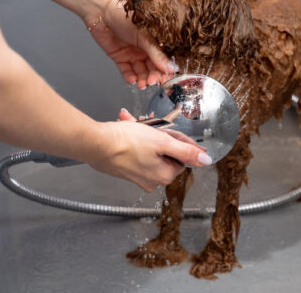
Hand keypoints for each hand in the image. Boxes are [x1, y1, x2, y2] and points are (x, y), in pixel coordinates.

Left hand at [85, 0, 177, 88]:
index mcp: (155, 42)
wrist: (102, 13)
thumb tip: (171, 68)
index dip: (165, 71)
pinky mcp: (120, 57)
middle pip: (153, 68)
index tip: (166, 80)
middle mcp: (145, 49)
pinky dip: (130, 77)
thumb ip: (156, 55)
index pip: (164, 60)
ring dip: (142, 79)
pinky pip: (127, 71)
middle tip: (152, 82)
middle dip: (153, 77)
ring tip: (141, 84)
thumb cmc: (125, 17)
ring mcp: (133, 54)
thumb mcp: (145, 37)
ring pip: (140, 72)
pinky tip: (132, 80)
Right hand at [88, 114, 211, 191]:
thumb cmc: (126, 143)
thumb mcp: (163, 142)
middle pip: (165, 151)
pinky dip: (132, 135)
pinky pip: (135, 149)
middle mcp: (152, 180)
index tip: (164, 129)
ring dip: (143, 131)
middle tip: (146, 123)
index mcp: (165, 175)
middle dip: (156, 133)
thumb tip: (206, 160)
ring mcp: (137, 175)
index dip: (174, 138)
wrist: (95, 144)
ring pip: (149, 148)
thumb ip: (186, 151)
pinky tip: (125, 124)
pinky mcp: (124, 169)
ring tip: (132, 121)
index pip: (181, 156)